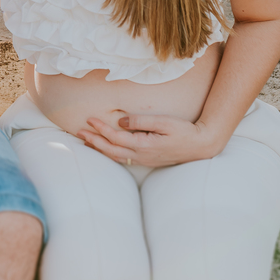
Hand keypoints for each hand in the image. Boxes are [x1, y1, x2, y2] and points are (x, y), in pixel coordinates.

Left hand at [78, 114, 224, 167]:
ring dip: (100, 148)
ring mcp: (144, 160)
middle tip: (79, 131)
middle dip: (94, 141)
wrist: (200, 146)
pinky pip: (123, 159)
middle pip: (111, 150)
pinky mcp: (147, 160)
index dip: (101, 128)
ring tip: (86, 141)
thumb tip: (120, 121)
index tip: (89, 119)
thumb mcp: (163, 122)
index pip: (116, 137)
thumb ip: (140, 121)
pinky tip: (105, 149)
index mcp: (144, 145)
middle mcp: (141, 155)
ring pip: (116, 157)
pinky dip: (110, 153)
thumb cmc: (183, 131)